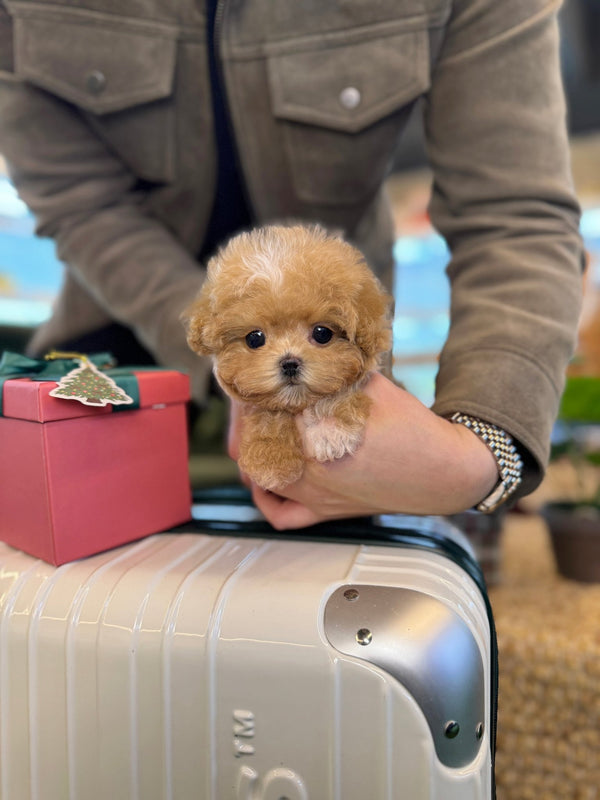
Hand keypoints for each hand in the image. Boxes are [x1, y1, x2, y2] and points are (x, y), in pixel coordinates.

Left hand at [228, 372, 498, 528]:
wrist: (443, 471)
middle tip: (252, 401)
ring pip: (259, 477)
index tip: (252, 378)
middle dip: (248, 420)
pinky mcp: (326, 512)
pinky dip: (266, 500)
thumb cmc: (412, 429)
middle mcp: (309, 470)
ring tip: (256, 433)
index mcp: (317, 434)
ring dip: (252, 454)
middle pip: (254, 442)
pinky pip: (282, 516)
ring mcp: (314, 495)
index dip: (253, 392)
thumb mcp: (371, 386)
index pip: (263, 411)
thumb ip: (334, 369)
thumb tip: (305, 350)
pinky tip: (264, 483)